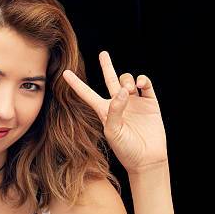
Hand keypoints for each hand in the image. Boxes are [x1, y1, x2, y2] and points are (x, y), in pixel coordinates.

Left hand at [62, 51, 168, 173]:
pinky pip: (145, 84)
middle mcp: (118, 104)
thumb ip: (115, 110)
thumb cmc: (126, 149)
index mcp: (104, 111)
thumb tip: (123, 91)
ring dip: (127, 80)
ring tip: (129, 89)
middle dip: (107, 66)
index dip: (76, 84)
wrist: (147, 159)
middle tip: (103, 54)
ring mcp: (134, 102)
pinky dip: (142, 80)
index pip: (87, 94)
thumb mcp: (113, 132)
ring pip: (127, 80)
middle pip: (110, 80)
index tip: (65, 73)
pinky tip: (139, 85)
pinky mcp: (150, 102)